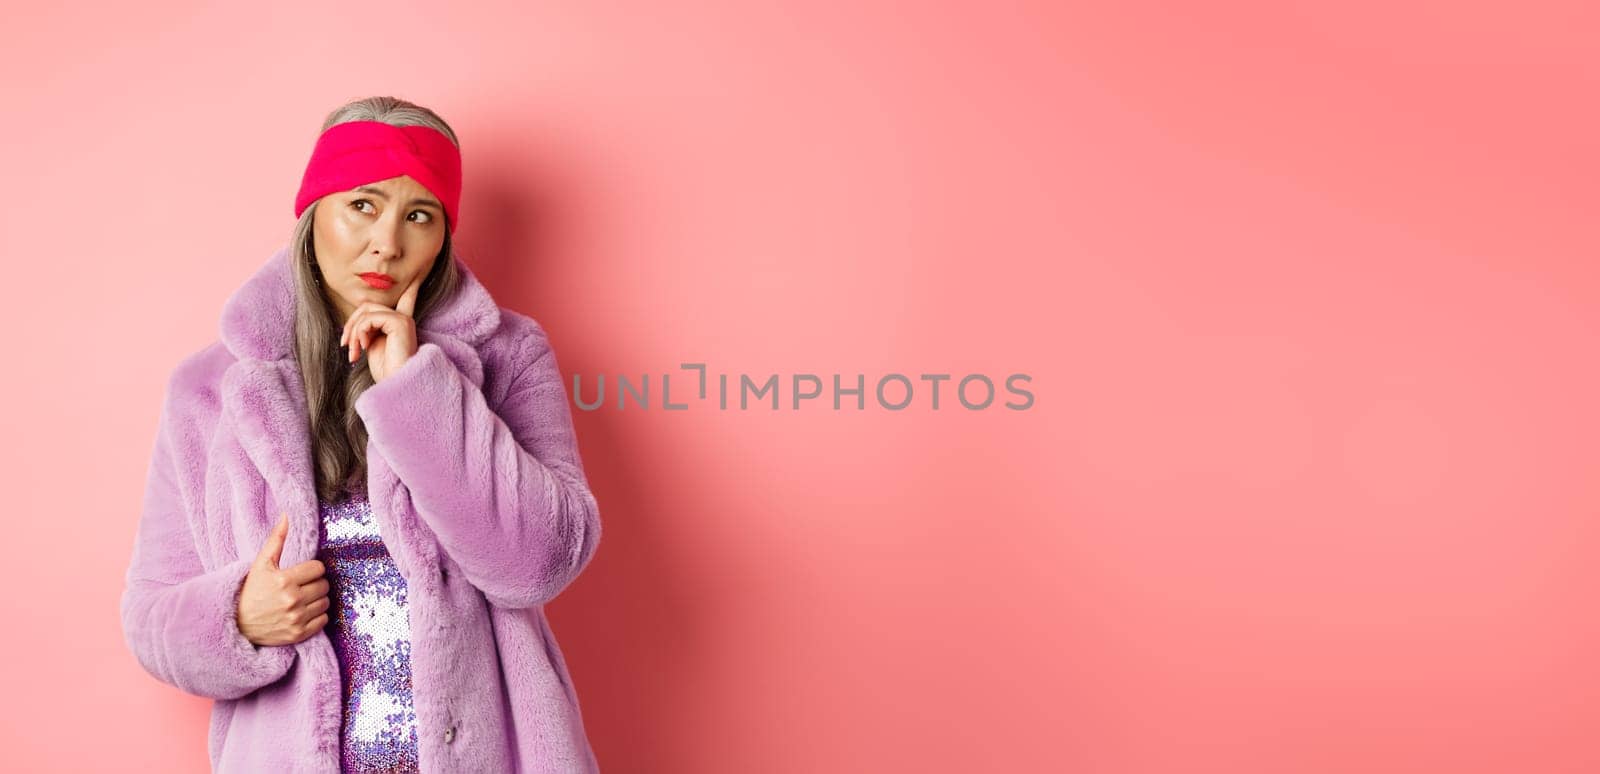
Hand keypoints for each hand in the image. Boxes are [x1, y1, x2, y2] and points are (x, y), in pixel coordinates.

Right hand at [236, 512, 330, 646]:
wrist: (237, 623)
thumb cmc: (251, 591)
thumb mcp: (261, 564)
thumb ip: (276, 539)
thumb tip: (287, 515)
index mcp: (284, 580)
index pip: (319, 568)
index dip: (312, 569)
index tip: (302, 572)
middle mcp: (292, 600)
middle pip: (324, 585)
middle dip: (315, 583)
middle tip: (302, 585)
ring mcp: (296, 618)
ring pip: (325, 602)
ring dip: (317, 599)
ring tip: (302, 598)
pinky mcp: (299, 634)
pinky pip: (323, 620)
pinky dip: (317, 615)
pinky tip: (303, 612)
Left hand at [340, 270, 423, 382]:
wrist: (397, 386)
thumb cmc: (387, 373)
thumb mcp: (374, 347)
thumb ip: (369, 330)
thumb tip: (357, 322)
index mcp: (400, 324)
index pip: (406, 299)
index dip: (410, 289)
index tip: (416, 278)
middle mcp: (404, 319)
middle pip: (367, 306)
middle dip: (351, 324)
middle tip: (346, 345)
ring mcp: (403, 320)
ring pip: (366, 311)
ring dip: (353, 332)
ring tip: (354, 352)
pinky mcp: (399, 323)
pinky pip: (369, 318)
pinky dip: (360, 332)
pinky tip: (364, 348)